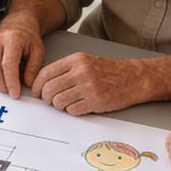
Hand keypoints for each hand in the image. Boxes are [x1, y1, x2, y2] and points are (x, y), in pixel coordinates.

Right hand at [0, 23, 45, 98]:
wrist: (17, 26)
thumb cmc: (27, 40)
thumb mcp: (38, 52)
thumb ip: (33, 69)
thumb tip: (27, 84)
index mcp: (12, 39)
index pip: (8, 64)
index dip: (11, 82)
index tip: (15, 94)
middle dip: (2, 86)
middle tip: (10, 93)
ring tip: (4, 86)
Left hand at [32, 53, 151, 114]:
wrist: (134, 78)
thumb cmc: (109, 71)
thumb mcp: (86, 62)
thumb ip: (65, 70)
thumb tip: (42, 83)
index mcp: (76, 60)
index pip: (46, 73)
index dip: (37, 86)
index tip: (36, 92)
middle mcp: (81, 72)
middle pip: (49, 89)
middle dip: (46, 98)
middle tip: (50, 101)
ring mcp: (89, 87)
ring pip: (59, 101)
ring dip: (59, 105)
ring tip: (67, 103)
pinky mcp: (95, 101)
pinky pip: (72, 110)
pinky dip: (72, 110)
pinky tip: (79, 105)